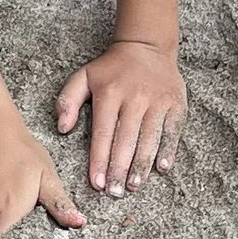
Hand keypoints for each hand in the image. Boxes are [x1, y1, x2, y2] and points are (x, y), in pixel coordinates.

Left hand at [57, 36, 184, 197]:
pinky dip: (168, 150)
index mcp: (109, 94)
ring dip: (142, 165)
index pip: (103, 134)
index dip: (99, 160)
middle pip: (126, 141)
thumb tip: (62, 128)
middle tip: (115, 192)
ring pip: (149, 139)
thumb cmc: (111, 68)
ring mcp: (157, 101)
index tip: (97, 183)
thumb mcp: (83, 76)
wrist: (146, 46)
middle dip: (119, 170)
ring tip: (134, 186)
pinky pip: (172, 131)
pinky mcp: (175, 103)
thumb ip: (67, 100)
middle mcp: (134, 98)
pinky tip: (161, 168)